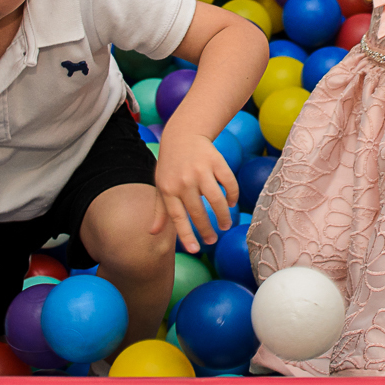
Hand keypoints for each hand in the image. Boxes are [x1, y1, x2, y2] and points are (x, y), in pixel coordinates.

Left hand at [151, 132, 238, 253]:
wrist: (182, 134)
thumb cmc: (170, 165)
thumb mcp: (161, 185)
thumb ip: (159, 210)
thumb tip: (152, 232)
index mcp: (169, 189)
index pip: (178, 217)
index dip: (186, 235)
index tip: (196, 249)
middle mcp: (184, 181)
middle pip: (198, 212)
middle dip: (207, 230)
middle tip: (213, 240)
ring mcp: (201, 170)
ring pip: (216, 200)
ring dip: (223, 216)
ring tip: (225, 225)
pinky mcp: (216, 161)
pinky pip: (228, 183)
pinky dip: (232, 195)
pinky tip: (230, 202)